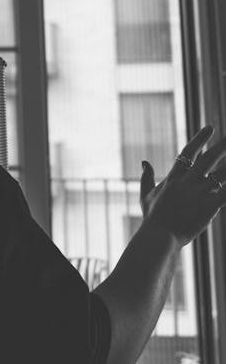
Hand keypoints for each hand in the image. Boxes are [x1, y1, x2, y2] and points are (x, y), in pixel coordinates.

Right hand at [140, 125, 225, 246]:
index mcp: (175, 176)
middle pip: (209, 158)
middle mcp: (189, 181)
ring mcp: (200, 192)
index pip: (189, 152)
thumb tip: (144, 162)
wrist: (159, 235)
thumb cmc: (152, 217)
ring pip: (221, 174)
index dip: (200, 139)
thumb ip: (146, 177)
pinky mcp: (210, 205)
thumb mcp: (146, 195)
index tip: (210, 128)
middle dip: (222, 146)